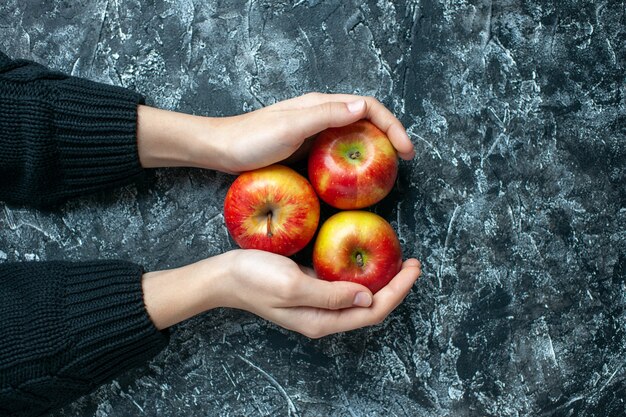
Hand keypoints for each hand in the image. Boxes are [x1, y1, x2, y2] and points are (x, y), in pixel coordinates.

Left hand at [137, 93, 414, 171]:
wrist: (221, 149)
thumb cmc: (251, 139)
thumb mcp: (290, 127)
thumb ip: (325, 115)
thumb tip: (362, 107)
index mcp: (321, 104)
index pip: (368, 107)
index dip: (392, 125)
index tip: (406, 151)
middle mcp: (321, 114)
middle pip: (365, 120)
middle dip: (389, 137)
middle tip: (403, 163)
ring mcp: (314, 131)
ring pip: (353, 136)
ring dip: (373, 149)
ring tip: (386, 171)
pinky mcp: (306, 148)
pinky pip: (338, 152)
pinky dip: (353, 161)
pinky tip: (355, 178)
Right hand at [141, 250, 421, 337]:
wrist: (224, 275)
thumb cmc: (255, 278)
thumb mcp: (293, 285)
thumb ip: (331, 293)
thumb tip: (367, 296)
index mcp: (322, 320)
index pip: (372, 311)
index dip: (397, 292)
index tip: (414, 268)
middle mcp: (324, 316)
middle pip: (371, 307)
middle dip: (396, 287)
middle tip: (414, 263)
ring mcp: (318, 303)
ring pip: (360, 297)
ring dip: (382, 281)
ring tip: (399, 261)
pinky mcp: (311, 288)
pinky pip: (345, 286)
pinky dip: (362, 274)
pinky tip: (367, 258)